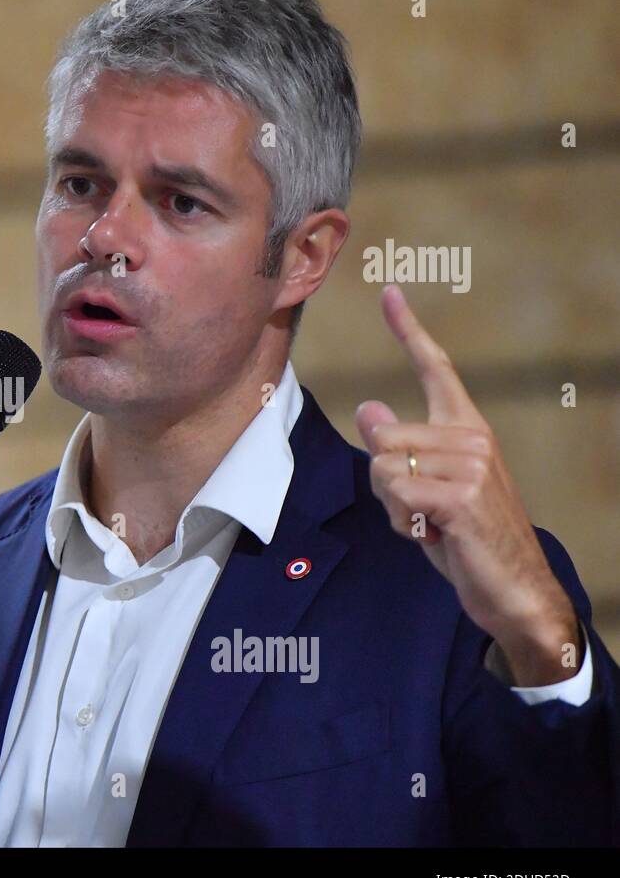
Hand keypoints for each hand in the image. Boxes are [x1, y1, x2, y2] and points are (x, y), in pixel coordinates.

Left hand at [354, 285, 579, 686]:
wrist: (510, 585)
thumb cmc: (463, 536)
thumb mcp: (421, 488)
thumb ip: (396, 450)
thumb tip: (368, 408)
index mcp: (466, 429)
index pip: (437, 368)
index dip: (409, 329)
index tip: (389, 292)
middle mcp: (473, 438)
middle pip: (381, 437)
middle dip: (384, 481)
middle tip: (419, 508)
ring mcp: (471, 466)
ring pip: (382, 467)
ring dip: (393, 506)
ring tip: (429, 522)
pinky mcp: (461, 497)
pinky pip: (395, 495)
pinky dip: (402, 522)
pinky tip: (433, 535)